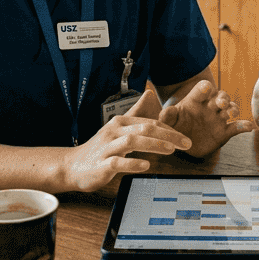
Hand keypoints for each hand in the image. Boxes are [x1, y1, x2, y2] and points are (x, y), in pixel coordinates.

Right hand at [62, 89, 189, 191]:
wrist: (72, 166)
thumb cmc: (100, 148)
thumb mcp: (118, 128)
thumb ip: (135, 112)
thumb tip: (149, 93)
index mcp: (120, 122)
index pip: (150, 123)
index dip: (170, 130)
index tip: (185, 139)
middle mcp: (113, 132)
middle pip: (144, 129)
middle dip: (168, 135)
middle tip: (186, 143)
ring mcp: (106, 148)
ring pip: (131, 142)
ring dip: (153, 145)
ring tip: (170, 150)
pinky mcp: (100, 164)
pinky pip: (117, 162)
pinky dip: (132, 163)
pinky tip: (145, 166)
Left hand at [159, 80, 254, 157]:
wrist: (183, 141)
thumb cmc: (177, 125)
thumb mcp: (169, 121)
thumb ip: (167, 116)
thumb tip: (168, 112)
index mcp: (196, 100)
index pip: (203, 89)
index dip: (205, 88)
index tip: (206, 89)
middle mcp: (210, 106)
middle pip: (221, 96)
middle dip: (222, 98)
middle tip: (221, 103)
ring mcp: (218, 118)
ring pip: (230, 109)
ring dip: (232, 109)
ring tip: (231, 113)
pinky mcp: (224, 132)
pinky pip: (236, 127)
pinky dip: (243, 126)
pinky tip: (249, 126)